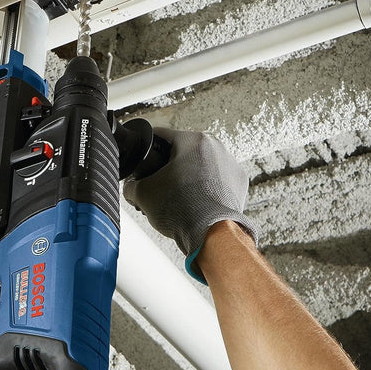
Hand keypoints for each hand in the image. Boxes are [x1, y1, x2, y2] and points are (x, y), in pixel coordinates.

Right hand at [123, 128, 256, 270]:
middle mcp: (216, 146)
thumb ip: (131, 185)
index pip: (161, 135)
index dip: (147, 147)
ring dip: (189, 176)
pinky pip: (217, 180)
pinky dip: (206, 189)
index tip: (142, 156)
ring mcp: (231, 164)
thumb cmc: (181, 209)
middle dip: (170, 166)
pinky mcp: (239, 183)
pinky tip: (195, 202)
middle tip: (158, 183)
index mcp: (192, 140)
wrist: (210, 233)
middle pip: (184, 151)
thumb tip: (131, 187)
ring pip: (202, 165)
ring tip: (177, 197)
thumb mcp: (142, 194)